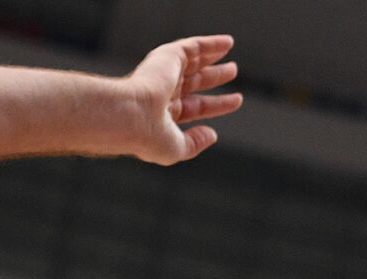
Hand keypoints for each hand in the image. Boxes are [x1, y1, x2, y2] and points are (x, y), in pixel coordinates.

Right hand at [123, 35, 242, 164]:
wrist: (129, 116)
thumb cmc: (147, 137)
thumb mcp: (176, 148)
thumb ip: (194, 143)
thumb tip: (212, 135)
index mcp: (163, 114)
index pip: (196, 106)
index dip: (217, 104)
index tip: (236, 100)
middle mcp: (163, 92)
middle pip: (196, 81)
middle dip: (214, 76)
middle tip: (232, 71)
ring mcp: (164, 74)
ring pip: (193, 60)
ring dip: (211, 55)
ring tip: (229, 50)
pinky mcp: (167, 58)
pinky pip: (192, 46)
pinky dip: (210, 43)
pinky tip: (227, 43)